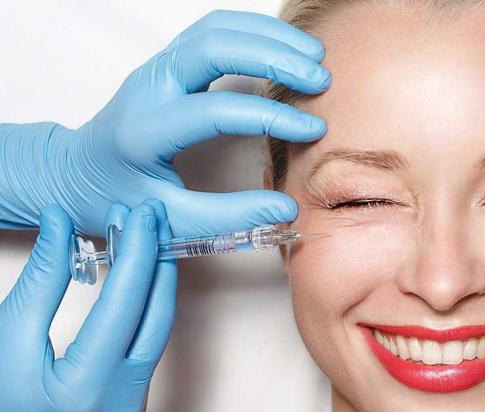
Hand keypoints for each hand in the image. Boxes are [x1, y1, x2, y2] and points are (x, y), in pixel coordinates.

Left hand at [0, 10, 329, 235]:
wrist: (74, 173)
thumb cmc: (120, 200)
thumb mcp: (170, 220)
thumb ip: (227, 217)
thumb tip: (285, 208)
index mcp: (144, 131)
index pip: (215, 111)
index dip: (270, 117)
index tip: (313, 130)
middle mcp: (147, 88)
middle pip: (213, 48)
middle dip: (273, 58)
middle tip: (320, 79)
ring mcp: (157, 68)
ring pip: (215, 29)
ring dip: (268, 36)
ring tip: (314, 57)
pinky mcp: (169, 62)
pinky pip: (213, 30)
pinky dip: (253, 31)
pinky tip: (286, 49)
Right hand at [0, 200, 175, 411]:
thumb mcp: (8, 328)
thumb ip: (44, 275)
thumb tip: (62, 217)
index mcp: (85, 390)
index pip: (125, 307)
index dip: (137, 255)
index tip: (142, 214)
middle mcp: (120, 404)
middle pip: (155, 318)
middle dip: (156, 261)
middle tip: (151, 215)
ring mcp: (131, 408)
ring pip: (157, 331)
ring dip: (154, 281)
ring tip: (145, 235)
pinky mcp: (132, 403)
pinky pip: (148, 344)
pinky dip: (145, 306)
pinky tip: (140, 272)